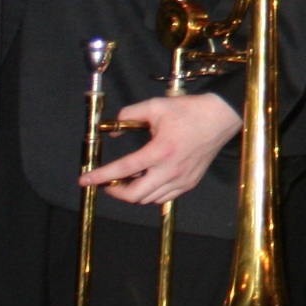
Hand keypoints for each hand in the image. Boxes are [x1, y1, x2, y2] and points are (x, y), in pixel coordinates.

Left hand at [80, 92, 241, 205]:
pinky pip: (164, 197)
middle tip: (108, 183)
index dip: (99, 176)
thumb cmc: (190, 111)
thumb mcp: (156, 106)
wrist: (221, 117)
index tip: (84, 180)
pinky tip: (149, 181)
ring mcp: (182, 179)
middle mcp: (170, 170)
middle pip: (134, 195)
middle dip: (115, 191)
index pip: (122, 169)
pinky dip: (152, 193)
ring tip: (129, 180)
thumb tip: (114, 130)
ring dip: (134, 192)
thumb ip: (129, 115)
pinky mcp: (190, 182)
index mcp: (160, 151)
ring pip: (149, 199)